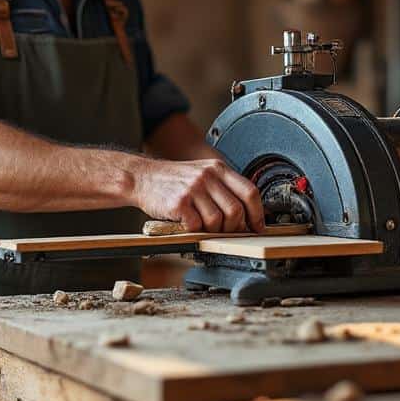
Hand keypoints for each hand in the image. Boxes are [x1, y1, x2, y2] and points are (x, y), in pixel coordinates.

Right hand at [131, 158, 264, 233]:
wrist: (142, 177)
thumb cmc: (174, 180)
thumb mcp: (203, 173)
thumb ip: (224, 188)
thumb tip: (247, 214)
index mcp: (218, 168)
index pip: (250, 191)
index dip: (257, 213)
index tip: (257, 226)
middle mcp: (208, 176)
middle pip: (236, 210)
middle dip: (235, 227)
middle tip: (228, 232)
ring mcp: (193, 188)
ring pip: (218, 221)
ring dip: (214, 231)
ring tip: (205, 228)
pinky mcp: (179, 203)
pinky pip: (197, 226)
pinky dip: (195, 231)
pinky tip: (189, 225)